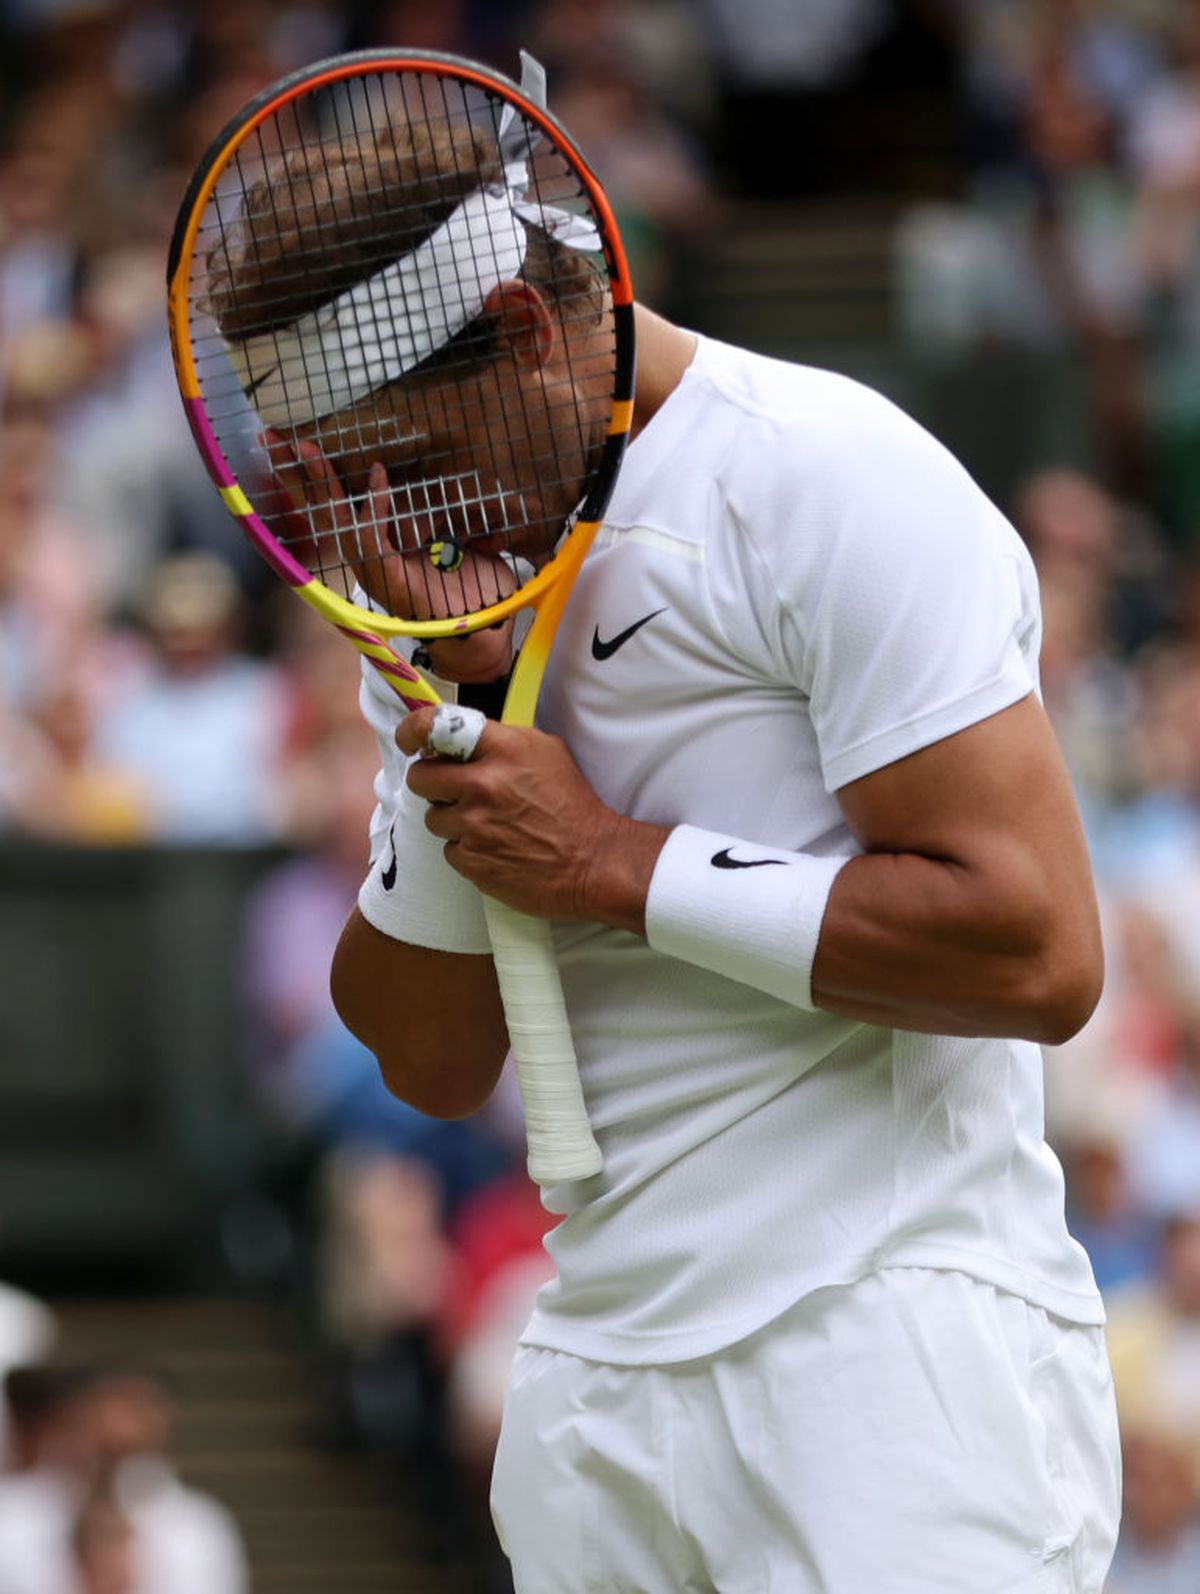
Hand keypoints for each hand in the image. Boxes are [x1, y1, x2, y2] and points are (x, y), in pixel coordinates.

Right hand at [263, 431, 515, 682]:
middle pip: (319, 510)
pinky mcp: (386, 577)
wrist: (484, 631)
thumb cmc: (470, 588)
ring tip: (305, 447)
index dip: (314, 476)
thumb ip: (439, 514)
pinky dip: (376, 503)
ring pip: (335, 519)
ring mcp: (372, 569)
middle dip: (292, 473)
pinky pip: (373, 534)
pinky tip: (378, 472)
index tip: (299, 441)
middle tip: (269, 437)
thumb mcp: (452, 540)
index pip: (335, 506)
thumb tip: (444, 482)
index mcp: (374, 548)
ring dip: (319, 481)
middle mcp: (364, 558)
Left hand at [397, 706, 668, 929]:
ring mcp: (474, 825)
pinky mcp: (472, 861)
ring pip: (433, 817)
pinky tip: (495, 848)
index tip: (410, 738)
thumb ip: (502, 740)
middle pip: (421, 776)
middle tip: (451, 789)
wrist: (594, 862)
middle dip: (432, 781)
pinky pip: (450, 850)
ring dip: (452, 820)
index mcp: (503, 750)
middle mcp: (483, 784)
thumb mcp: (546, 752)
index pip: (435, 726)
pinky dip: (467, 850)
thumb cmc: (573, 805)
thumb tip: (461, 737)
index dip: (413, 730)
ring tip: (486, 825)